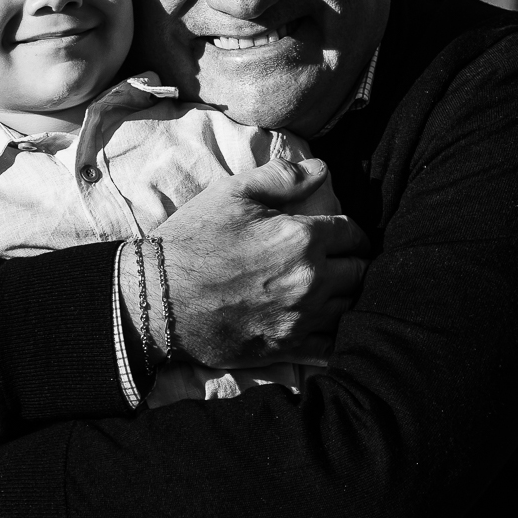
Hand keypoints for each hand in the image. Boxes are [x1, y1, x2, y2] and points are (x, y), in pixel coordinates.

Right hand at [142, 157, 368, 367]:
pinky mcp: (286, 348)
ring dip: (348, 296)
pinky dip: (337, 334)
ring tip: (337, 289)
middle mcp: (310, 280)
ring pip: (350, 307)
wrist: (157, 298)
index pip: (352, 233)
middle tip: (345, 261)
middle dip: (355, 262)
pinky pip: (332, 346)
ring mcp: (300, 318)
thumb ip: (283, 177)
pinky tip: (327, 324)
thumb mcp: (232, 193)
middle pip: (360, 272)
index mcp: (301, 239)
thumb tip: (323, 169)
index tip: (346, 235)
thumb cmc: (192, 240)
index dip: (352, 231)